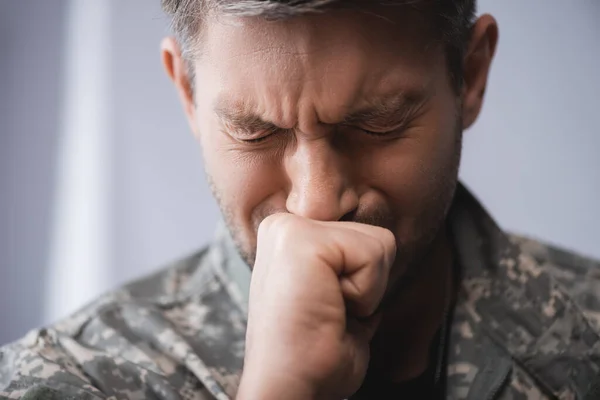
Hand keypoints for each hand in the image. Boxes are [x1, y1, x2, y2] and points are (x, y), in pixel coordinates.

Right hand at [237, 213, 395, 399]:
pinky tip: (329, 307)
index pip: (362, 233)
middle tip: (330, 310)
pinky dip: (365, 293)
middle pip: (374, 235)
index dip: (363, 279)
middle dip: (367, 282)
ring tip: (329, 308)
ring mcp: (289, 229)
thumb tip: (383, 248)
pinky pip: (373, 254)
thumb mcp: (338, 293)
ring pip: (379, 242)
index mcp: (290, 237)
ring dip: (367, 289)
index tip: (330, 306)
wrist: (291, 387)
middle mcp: (284, 225)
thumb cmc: (314, 353)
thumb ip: (352, 262)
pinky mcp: (301, 240)